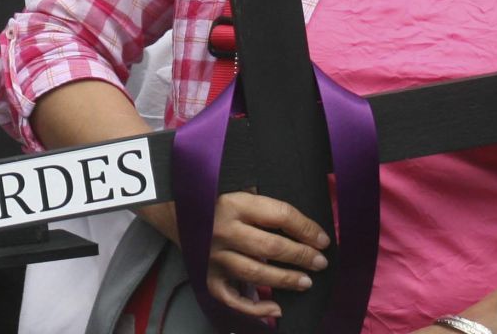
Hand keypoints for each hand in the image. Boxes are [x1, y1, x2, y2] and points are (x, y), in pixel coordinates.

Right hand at [201, 192, 329, 319]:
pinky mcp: (207, 276)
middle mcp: (224, 230)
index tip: (322, 240)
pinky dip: (254, 308)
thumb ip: (263, 202)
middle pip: (270, 247)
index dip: (306, 228)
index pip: (279, 215)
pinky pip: (232, 298)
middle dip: (301, 256)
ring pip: (255, 273)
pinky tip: (275, 308)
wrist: (174, 210)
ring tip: (305, 282)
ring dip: (284, 280)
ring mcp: (214, 256)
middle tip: (320, 263)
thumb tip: (302, 224)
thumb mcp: (236, 187)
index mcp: (235, 204)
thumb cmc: (214, 199)